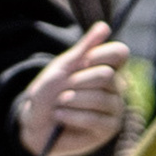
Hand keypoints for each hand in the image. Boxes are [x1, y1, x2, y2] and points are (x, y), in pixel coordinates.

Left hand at [16, 23, 128, 155]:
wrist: (35, 122)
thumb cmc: (49, 92)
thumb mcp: (62, 67)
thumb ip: (84, 48)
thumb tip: (104, 26)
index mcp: (106, 67)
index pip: (119, 52)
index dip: (96, 55)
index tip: (78, 63)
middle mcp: (117, 86)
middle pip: (105, 75)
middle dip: (75, 82)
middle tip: (63, 90)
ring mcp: (115, 107)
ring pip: (99, 98)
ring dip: (70, 100)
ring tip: (59, 104)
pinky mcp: (109, 128)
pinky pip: (93, 119)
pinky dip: (70, 116)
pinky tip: (60, 116)